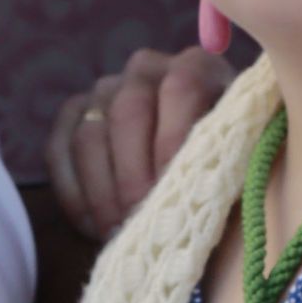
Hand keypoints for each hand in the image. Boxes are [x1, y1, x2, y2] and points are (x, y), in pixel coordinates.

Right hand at [47, 45, 233, 239]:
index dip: (175, 143)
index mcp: (198, 67)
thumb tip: (199, 191)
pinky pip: (58, 151)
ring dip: (103, 194)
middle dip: (133, 177)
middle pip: (128, 112)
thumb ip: (230, 166)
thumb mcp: (243, 163)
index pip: (182, 88)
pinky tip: (95, 229)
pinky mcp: (73, 114)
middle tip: (142, 223)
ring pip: (89, 136)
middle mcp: (147, 69)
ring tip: (121, 235)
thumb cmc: (229, 171)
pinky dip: (74, 195)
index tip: (175, 194)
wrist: (199, 171)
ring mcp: (104, 89)